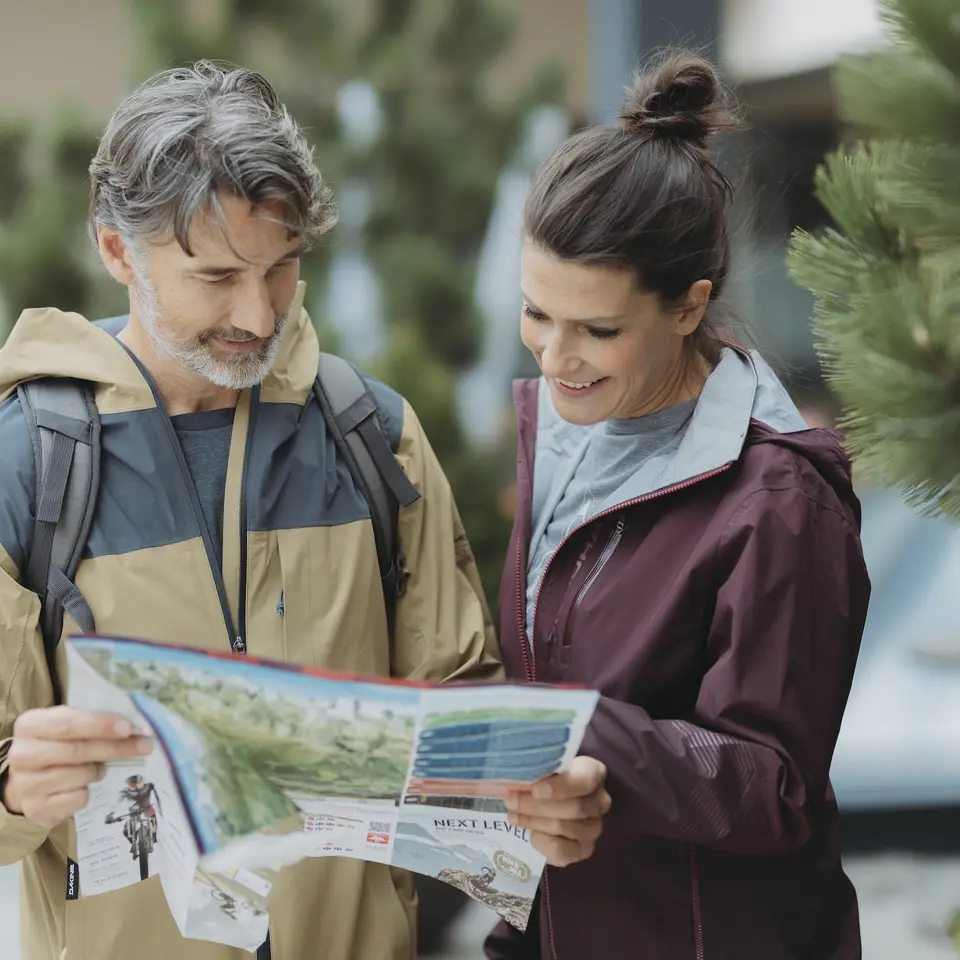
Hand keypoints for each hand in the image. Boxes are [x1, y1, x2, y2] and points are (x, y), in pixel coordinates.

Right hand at [2, 707, 152, 827]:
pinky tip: (83, 784)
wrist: (29, 780)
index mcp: (30, 725)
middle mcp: (22, 754)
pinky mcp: (37, 809)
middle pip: (77, 751)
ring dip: (99, 770)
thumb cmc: (57, 745)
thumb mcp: (67, 726)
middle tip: (144, 746)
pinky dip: (88, 790)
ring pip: (80, 775)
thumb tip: (133, 726)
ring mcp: (26, 784)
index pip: (67, 723)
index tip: (128, 727)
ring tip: (99, 767)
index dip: (99, 725)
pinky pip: (78, 798)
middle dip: (115, 748)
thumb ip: (92, 721)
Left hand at [505, 756, 609, 866]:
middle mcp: (600, 801)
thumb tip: (517, 778)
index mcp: (593, 772)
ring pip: (566, 827)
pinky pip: (564, 851)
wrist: (549, 800)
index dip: (561, 787)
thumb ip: (537, 770)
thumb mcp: (544, 767)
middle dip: (538, 805)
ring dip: (535, 821)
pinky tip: (530, 834)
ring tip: (513, 815)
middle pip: (574, 807)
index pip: (584, 780)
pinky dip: (543, 843)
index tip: (536, 790)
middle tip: (511, 801)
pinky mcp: (583, 849)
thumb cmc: (546, 777)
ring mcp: (594, 827)